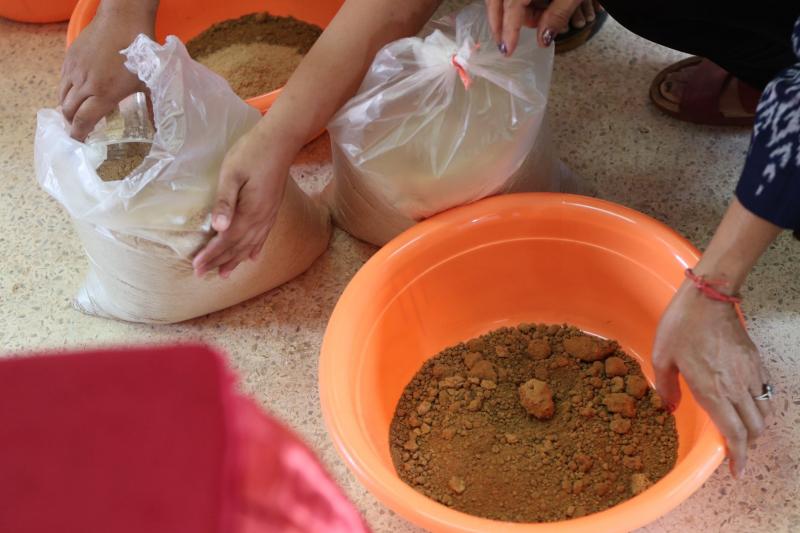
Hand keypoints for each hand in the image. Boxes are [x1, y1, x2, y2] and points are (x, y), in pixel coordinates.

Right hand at [59, 7, 154, 139]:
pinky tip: (78, 91)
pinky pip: (62, 79)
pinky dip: (66, 90)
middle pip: (68, 110)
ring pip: (62, 95)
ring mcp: (75, 69)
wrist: (123, 20)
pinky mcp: (70, 57)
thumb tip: (158, 130)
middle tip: (79, 128)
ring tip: (77, 112)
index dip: (79, 134)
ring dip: (67, 107)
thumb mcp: (150, 84)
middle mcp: (85, 84)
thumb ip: (152, 108)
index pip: (83, 121)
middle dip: (71, 123)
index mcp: (104, 94)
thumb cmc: (141, 53)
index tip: (79, 142)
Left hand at [191, 124, 292, 278]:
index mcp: (250, 212)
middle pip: (238, 247)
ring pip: (250, 245)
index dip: (211, 254)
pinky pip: (263, 236)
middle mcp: (261, 219)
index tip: (196, 266)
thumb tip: (218, 227)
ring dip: (236, 260)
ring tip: (224, 274)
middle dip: (219, 261)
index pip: (227, 240)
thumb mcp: (232, 174)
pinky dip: (255, 249)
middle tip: (201, 274)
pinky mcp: (272, 209)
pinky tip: (252, 257)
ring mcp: (269, 215)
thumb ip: (225, 201)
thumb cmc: (251, 153)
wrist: (280, 141)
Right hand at [484, 0, 584, 54]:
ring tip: (537, 22)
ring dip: (513, 12)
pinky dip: (519, 3)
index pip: (511, 6)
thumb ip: (558, 15)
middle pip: (496, 0)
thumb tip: (543, 40)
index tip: (506, 51)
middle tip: (504, 44)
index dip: (508, 30)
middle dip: (499, 23)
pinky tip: (537, 8)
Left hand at [652, 281, 773, 477]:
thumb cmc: (681, 326)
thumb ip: (666, 387)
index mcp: (713, 391)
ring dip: (756, 425)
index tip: (737, 471)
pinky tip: (747, 401)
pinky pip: (767, 391)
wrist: (708, 297)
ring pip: (765, 412)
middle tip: (735, 447)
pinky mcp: (756, 361)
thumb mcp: (662, 357)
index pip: (734, 434)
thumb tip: (669, 407)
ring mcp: (750, 374)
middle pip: (755, 428)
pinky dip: (762, 404)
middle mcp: (736, 387)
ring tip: (742, 426)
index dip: (738, 456)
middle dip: (748, 444)